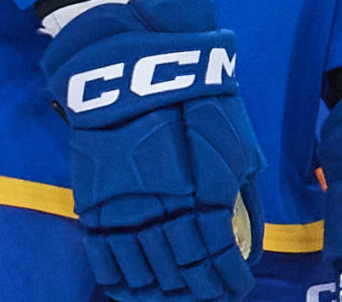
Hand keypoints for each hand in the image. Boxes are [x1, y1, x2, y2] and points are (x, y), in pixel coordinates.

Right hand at [41, 0, 263, 301]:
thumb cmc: (192, 95)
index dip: (229, 279)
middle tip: (208, 299)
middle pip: (181, 268)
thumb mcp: (232, 138)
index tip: (237, 289)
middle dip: (199, 290)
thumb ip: (240, 190)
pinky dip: (115, 278)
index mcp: (201, 190)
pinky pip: (102, 251)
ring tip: (172, 301)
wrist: (132, 63)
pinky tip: (127, 291)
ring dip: (159, 292)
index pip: (217, 255)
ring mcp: (124, 204)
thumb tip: (248, 232)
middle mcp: (162, 205)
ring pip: (142, 267)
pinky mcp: (93, 198)